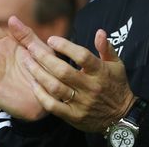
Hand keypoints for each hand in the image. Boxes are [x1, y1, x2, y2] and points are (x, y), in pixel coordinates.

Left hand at [11, 18, 135, 132]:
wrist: (121, 116)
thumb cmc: (116, 86)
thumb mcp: (117, 65)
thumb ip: (106, 48)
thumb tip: (100, 32)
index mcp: (101, 72)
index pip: (82, 56)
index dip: (65, 46)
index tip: (51, 39)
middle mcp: (90, 87)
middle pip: (63, 71)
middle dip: (44, 58)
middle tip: (31, 48)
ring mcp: (81, 103)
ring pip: (55, 87)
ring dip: (39, 74)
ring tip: (28, 62)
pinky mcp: (74, 116)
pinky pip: (53, 105)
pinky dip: (41, 95)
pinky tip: (34, 84)